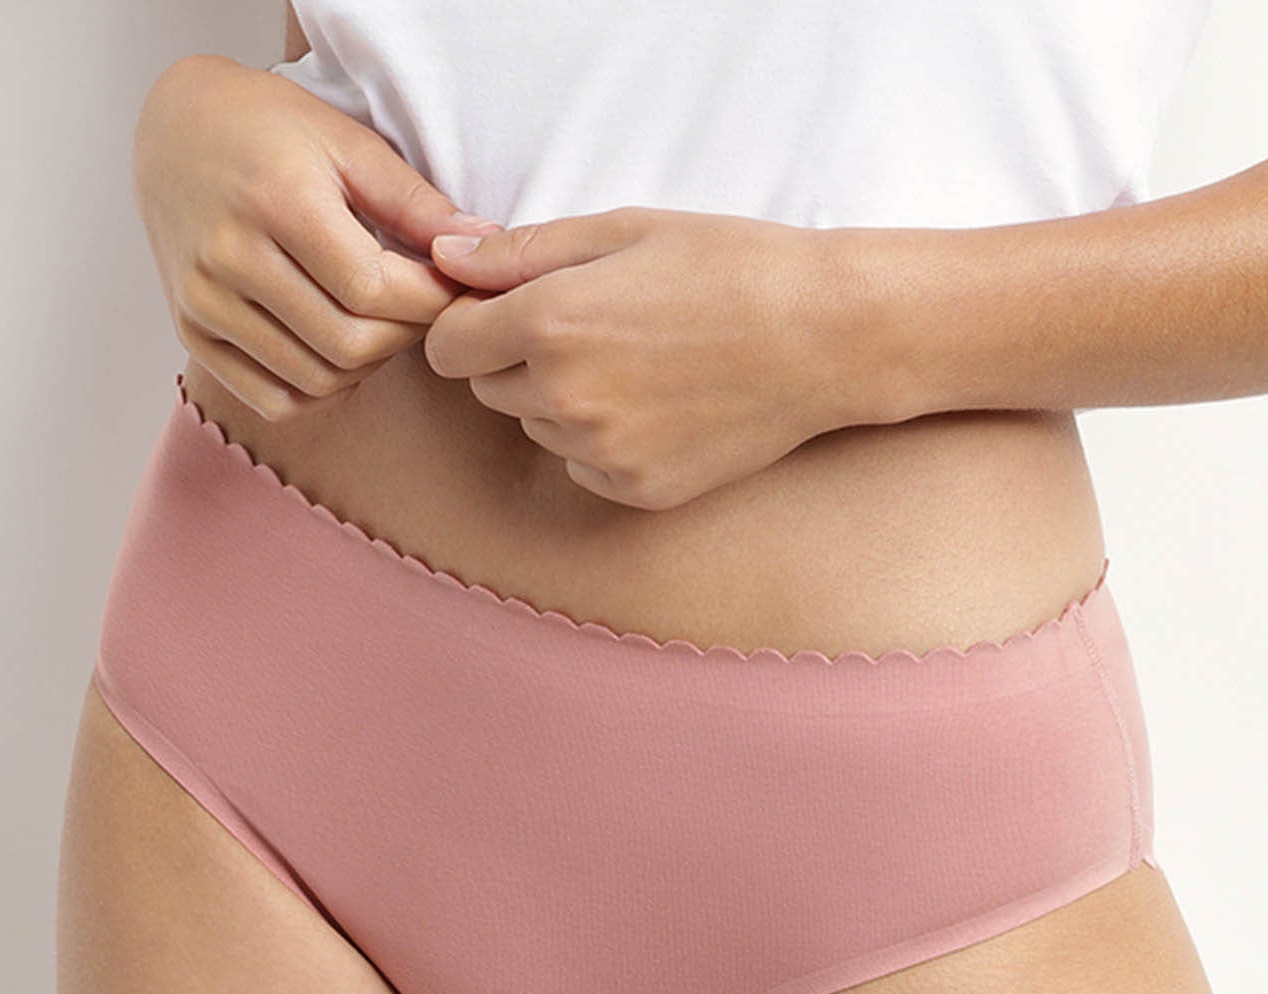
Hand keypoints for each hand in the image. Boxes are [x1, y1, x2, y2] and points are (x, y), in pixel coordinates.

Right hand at [133, 53, 502, 419]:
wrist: (173, 132)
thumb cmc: (269, 130)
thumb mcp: (347, 143)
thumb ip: (415, 202)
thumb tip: (483, 247)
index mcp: (277, 201)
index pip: (373, 290)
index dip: (429, 303)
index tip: (453, 291)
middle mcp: (230, 257)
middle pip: (349, 344)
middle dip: (403, 337)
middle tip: (420, 311)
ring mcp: (205, 302)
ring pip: (316, 379)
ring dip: (366, 367)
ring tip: (379, 325)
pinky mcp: (192, 333)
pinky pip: (274, 399)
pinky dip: (320, 390)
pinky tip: (336, 353)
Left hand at [422, 206, 854, 509]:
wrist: (825, 337)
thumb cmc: (728, 266)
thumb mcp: (622, 230)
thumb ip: (520, 250)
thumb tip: (442, 254)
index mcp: (549, 323)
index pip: (446, 345)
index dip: (471, 321)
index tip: (510, 305)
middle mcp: (564, 398)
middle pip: (486, 388)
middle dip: (517, 358)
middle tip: (594, 325)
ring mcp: (600, 453)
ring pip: (536, 427)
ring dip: (562, 400)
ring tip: (637, 361)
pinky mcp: (635, 490)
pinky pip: (582, 466)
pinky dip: (602, 441)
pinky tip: (659, 403)